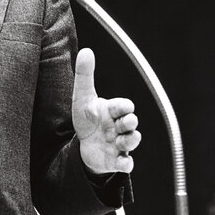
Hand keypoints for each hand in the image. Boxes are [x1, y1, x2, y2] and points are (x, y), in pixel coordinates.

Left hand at [71, 48, 140, 173]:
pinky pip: (126, 163)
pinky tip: (122, 162)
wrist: (83, 144)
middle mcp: (118, 126)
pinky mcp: (115, 160)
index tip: (121, 107)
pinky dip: (126, 163)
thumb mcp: (82, 96)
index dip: (124, 106)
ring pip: (133, 141)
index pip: (125, 105)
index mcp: (112, 110)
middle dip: (130, 122)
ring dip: (129, 141)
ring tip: (119, 141)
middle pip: (131, 122)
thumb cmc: (87, 118)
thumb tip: (86, 50)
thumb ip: (84, 74)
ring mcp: (119, 143)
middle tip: (124, 123)